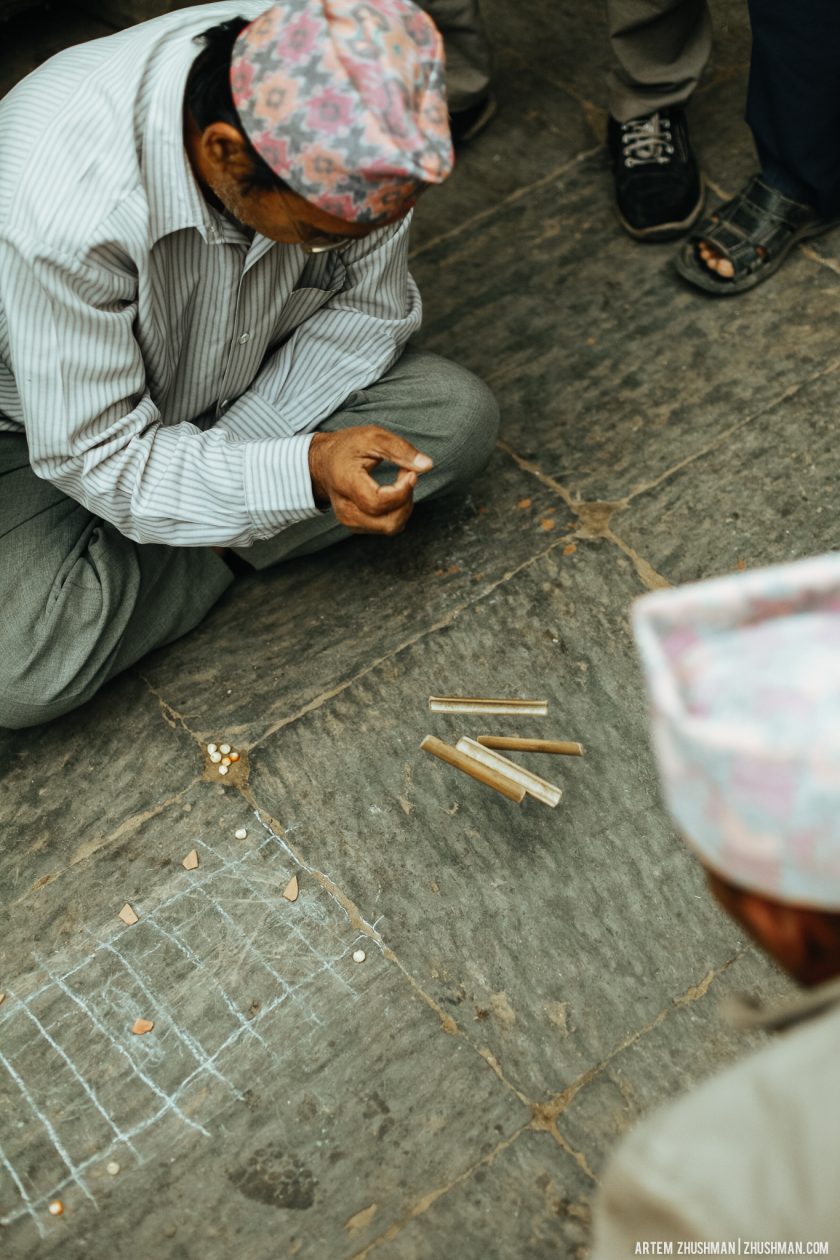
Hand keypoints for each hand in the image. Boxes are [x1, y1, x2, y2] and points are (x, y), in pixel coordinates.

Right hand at [308, 425, 432, 534]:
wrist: (323, 463)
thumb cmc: (347, 447)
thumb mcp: (373, 437)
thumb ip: (400, 449)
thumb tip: (427, 465)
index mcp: (346, 484)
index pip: (378, 503)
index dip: (402, 491)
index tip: (411, 473)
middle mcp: (345, 509)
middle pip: (388, 523)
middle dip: (407, 500)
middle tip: (406, 474)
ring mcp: (350, 521)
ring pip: (391, 527)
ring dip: (404, 506)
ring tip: (400, 482)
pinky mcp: (357, 526)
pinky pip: (388, 526)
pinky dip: (398, 511)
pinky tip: (393, 492)